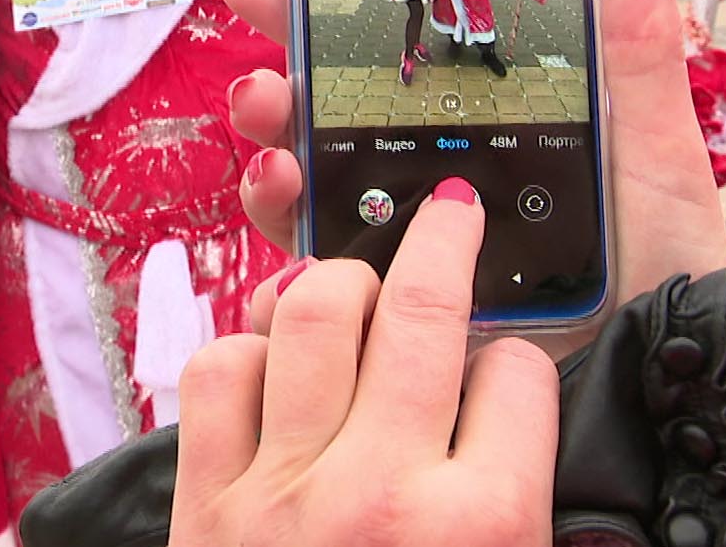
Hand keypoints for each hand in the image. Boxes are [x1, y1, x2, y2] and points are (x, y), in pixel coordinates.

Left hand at [172, 177, 554, 546]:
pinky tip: (275, 362)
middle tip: (449, 210)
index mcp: (485, 525)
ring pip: (312, 311)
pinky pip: (220, 372)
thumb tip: (503, 393)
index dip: (515, 359)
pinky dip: (247, 349)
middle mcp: (382, 496)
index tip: (503, 365)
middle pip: (419, 309)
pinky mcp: (207, 506)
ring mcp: (285, 494)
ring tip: (358, 286)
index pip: (519, 374)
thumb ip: (519, 484)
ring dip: (341, 280)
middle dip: (442, 237)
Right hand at [214, 0, 725, 355]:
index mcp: (475, 129)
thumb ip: (636, 50)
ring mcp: (398, 254)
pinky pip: (313, 297)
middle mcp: (424, 184)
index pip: (385, 54)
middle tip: (258, 45)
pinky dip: (284, 274)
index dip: (327, 5)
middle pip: (325, 116)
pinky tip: (294, 259)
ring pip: (306, 196)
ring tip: (275, 146)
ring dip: (271, 157)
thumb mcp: (651, 153)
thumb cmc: (666, 273)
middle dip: (277, 71)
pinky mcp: (385, 328)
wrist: (664, 393)